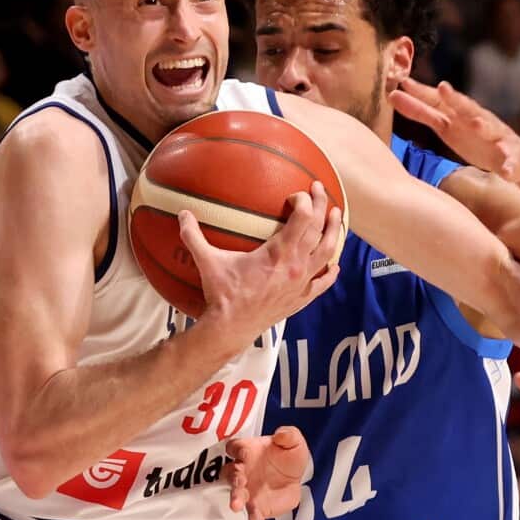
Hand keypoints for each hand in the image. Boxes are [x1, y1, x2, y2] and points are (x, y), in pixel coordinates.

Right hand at [179, 181, 341, 346]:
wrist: (231, 329)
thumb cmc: (222, 295)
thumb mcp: (208, 262)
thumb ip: (194, 236)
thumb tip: (183, 213)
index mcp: (278, 253)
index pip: (302, 218)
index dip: (303, 201)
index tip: (295, 194)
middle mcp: (296, 266)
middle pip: (319, 230)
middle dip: (322, 206)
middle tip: (319, 190)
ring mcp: (301, 283)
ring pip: (327, 253)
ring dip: (334, 232)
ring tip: (336, 216)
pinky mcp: (301, 299)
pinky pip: (323, 284)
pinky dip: (331, 272)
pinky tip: (334, 266)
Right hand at [222, 427, 309, 519]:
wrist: (291, 476)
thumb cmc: (286, 455)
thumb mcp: (293, 442)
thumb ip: (289, 435)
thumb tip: (280, 435)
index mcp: (248, 451)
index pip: (236, 447)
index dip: (238, 449)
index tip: (244, 453)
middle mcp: (242, 472)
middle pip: (231, 473)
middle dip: (234, 478)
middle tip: (238, 484)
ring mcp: (247, 491)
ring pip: (238, 496)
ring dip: (236, 499)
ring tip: (237, 507)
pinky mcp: (256, 508)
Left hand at [391, 79, 519, 181]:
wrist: (514, 157)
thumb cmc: (474, 138)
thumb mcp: (446, 126)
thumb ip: (424, 113)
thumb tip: (393, 96)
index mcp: (460, 116)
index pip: (439, 101)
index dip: (423, 92)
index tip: (405, 82)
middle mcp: (479, 121)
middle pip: (466, 108)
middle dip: (455, 99)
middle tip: (443, 88)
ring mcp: (497, 138)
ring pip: (491, 129)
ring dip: (484, 126)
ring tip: (477, 124)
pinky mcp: (512, 157)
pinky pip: (511, 162)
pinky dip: (509, 166)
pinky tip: (506, 171)